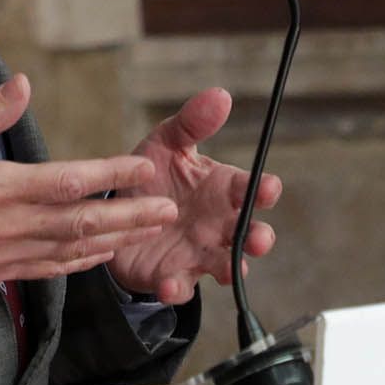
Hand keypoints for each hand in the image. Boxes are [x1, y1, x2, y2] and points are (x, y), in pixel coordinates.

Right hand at [0, 74, 178, 289]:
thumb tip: (23, 83)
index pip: (67, 182)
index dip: (111, 175)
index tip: (144, 168)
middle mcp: (6, 227)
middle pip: (82, 222)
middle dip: (131, 215)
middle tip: (169, 209)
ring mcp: (2, 255)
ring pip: (72, 250)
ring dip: (115, 240)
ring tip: (150, 230)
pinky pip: (48, 270)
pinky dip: (81, 262)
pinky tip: (102, 254)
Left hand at [106, 87, 280, 302]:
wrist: (117, 213)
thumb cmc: (153, 176)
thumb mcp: (166, 144)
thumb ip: (191, 124)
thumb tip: (220, 95)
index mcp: (221, 189)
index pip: (250, 188)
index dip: (263, 189)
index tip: (267, 188)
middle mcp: (218, 223)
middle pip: (249, 232)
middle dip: (259, 237)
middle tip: (258, 238)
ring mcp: (199, 252)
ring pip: (227, 264)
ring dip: (232, 268)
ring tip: (231, 270)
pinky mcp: (174, 275)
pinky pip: (181, 287)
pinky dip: (177, 288)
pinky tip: (169, 285)